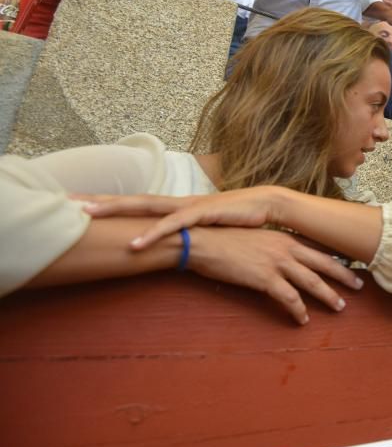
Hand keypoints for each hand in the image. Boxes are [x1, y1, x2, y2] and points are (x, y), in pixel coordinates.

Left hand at [80, 186, 289, 248]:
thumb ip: (191, 234)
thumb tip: (179, 246)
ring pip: (144, 206)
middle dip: (98, 200)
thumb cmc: (240, 219)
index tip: (81, 204)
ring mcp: (187, 205)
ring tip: (86, 216)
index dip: (109, 203)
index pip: (136, 203)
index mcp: (176, 206)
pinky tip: (135, 244)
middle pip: (130, 199)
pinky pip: (172, 225)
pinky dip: (152, 234)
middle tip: (67, 202)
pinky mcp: (202, 212)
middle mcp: (176, 202)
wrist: (268, 205)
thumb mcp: (210, 228)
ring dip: (114, 210)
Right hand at [186, 226, 363, 324]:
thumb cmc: (223, 237)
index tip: (349, 262)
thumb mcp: (254, 236)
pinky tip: (303, 320)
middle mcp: (286, 247)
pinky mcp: (265, 278)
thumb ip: (270, 244)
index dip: (334, 256)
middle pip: (324, 263)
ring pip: (313, 282)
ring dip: (329, 296)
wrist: (203, 240)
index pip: (317, 247)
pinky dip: (299, 311)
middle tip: (359, 285)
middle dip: (344, 275)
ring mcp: (277, 262)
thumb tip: (276, 254)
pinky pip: (289, 299)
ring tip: (340, 307)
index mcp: (284, 236)